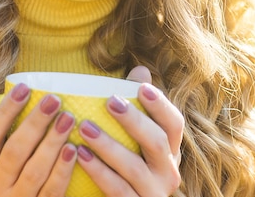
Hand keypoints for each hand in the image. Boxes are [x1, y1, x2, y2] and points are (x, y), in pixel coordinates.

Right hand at [0, 84, 76, 196]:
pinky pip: (52, 190)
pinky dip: (63, 169)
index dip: (5, 111)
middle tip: (54, 100)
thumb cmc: (11, 182)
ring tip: (68, 119)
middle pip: (14, 151)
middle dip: (34, 123)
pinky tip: (74, 150)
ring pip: (34, 170)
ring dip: (52, 142)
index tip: (24, 88)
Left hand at [76, 66, 183, 195]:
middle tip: (110, 101)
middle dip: (134, 120)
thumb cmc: (126, 168)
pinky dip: (98, 171)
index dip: (161, 105)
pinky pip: (117, 189)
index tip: (141, 87)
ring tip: (83, 127)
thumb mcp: (136, 141)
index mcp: (171, 151)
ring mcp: (153, 193)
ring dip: (108, 145)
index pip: (174, 124)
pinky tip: (79, 155)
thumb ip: (138, 107)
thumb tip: (140, 70)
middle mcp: (168, 172)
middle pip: (157, 142)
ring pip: (134, 167)